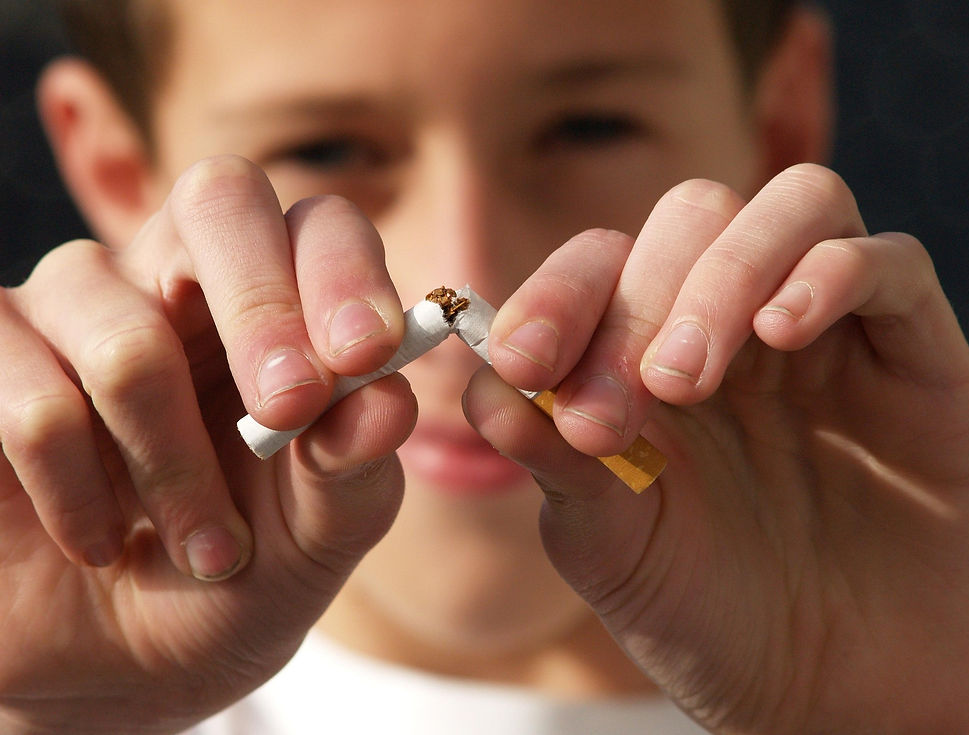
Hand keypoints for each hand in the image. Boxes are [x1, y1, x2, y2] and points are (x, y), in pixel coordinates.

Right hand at [0, 156, 414, 732]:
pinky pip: (31, 400)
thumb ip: (356, 464)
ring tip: (210, 549)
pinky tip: (100, 540)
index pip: (316, 225)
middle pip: (217, 201)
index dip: (343, 273)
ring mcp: (69, 308)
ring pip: (128, 339)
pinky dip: (79, 493)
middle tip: (287, 411)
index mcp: (279, 303)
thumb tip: (387, 400)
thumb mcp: (321, 531)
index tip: (366, 351)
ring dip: (178, 469)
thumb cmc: (243, 569)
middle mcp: (174, 277)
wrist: (124, 659)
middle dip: (264, 313)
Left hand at [463, 164, 968, 732]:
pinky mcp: (915, 354)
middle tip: (617, 409)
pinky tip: (783, 331)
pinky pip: (889, 261)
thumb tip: (485, 391)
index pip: (600, 266)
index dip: (555, 297)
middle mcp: (738, 325)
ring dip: (723, 275)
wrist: (830, 690)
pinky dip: (830, 274)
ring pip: (792, 207)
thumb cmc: (709, 615)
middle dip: (637, 303)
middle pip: (691, 219)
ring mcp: (830, 332)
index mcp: (650, 356)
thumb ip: (552, 460)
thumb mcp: (609, 544)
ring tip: (685, 378)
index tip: (522, 365)